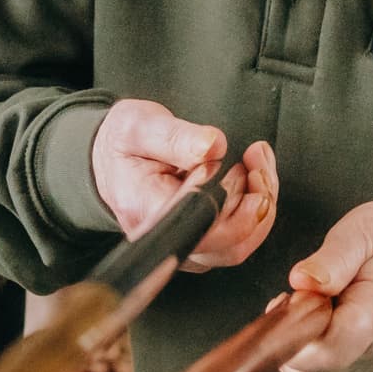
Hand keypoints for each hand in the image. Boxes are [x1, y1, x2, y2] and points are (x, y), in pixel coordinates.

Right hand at [88, 101, 275, 269]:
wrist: (111, 160)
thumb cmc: (123, 145)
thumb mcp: (140, 125)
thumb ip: (176, 136)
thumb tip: (213, 147)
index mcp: (147, 210)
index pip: (203, 229)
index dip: (236, 203)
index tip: (244, 167)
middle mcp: (165, 238)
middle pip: (230, 244)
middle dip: (258, 198)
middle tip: (256, 157)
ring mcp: (184, 245)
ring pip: (240, 245)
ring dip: (262, 203)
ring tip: (257, 163)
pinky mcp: (199, 243)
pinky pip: (237, 240)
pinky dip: (255, 209)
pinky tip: (251, 177)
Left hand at [281, 202, 372, 371]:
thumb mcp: (366, 227)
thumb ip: (332, 257)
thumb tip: (301, 282)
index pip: (330, 349)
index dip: (295, 330)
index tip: (291, 298)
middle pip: (309, 368)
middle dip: (289, 332)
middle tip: (303, 294)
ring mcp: (370, 368)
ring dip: (295, 341)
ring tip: (315, 304)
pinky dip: (306, 350)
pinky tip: (321, 321)